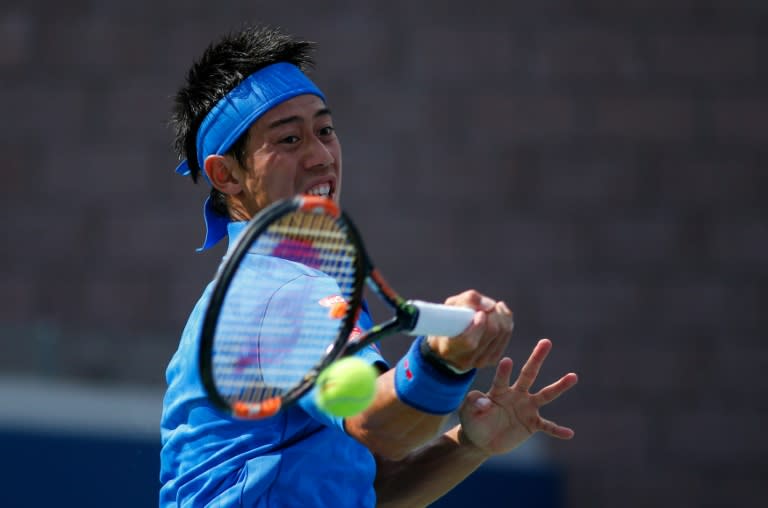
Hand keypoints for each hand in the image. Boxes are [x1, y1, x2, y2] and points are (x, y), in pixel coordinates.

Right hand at [427, 290, 513, 371]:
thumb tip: (490, 306)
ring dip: (500, 315)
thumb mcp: (450, 307)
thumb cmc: (448, 321)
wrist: (449, 342)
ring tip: (492, 307)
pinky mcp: (491, 360)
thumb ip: (467, 300)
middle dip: (493, 314)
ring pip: (502, 333)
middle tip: (488, 306)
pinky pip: (506, 336)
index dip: (479, 325)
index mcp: (448, 348)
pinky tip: (499, 313)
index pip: (469, 342)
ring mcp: (479, 362)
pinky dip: (506, 321)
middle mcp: (464, 360)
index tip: (480, 313)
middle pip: (491, 333)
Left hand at [457, 338, 577, 456]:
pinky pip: (547, 426)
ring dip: (559, 386)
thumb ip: (474, 404)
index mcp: (499, 390)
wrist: (482, 439)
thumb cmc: (473, 420)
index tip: (507, 361)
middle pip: (529, 374)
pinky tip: (569, 433)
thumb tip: (484, 402)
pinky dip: (557, 430)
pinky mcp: (532, 424)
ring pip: (545, 395)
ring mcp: (526, 408)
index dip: (504, 371)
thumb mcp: (468, 411)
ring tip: (573, 376)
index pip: (502, 378)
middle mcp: (516, 394)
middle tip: (546, 342)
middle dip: (536, 358)